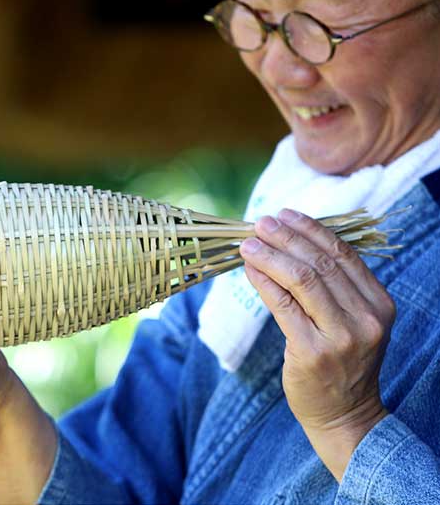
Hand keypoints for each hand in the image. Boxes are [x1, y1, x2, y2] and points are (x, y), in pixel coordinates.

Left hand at [240, 208, 394, 480]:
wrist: (345, 414)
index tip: (286, 214)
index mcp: (380, 303)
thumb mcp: (352, 321)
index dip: (311, 230)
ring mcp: (341, 336)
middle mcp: (366, 318)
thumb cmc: (342, 362)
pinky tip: (249, 269)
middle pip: (320, 263)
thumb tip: (290, 241)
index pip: (343, 254)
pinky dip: (263, 282)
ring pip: (301, 280)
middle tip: (260, 222)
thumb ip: (333, 286)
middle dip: (286, 237)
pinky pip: (283, 306)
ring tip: (248, 243)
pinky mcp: (312, 352)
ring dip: (270, 256)